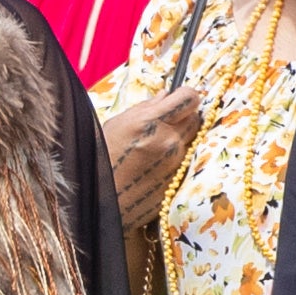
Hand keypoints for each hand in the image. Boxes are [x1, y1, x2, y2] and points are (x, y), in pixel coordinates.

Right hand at [102, 87, 204, 232]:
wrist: (100, 199)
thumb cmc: (102, 158)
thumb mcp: (118, 124)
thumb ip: (145, 108)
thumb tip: (165, 95)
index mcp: (150, 122)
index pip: (189, 98)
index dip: (186, 95)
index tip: (179, 98)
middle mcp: (168, 141)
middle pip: (195, 118)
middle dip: (184, 116)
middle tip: (167, 122)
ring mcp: (175, 162)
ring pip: (190, 140)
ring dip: (179, 138)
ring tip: (155, 145)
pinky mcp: (177, 180)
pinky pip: (183, 160)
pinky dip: (173, 158)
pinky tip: (153, 163)